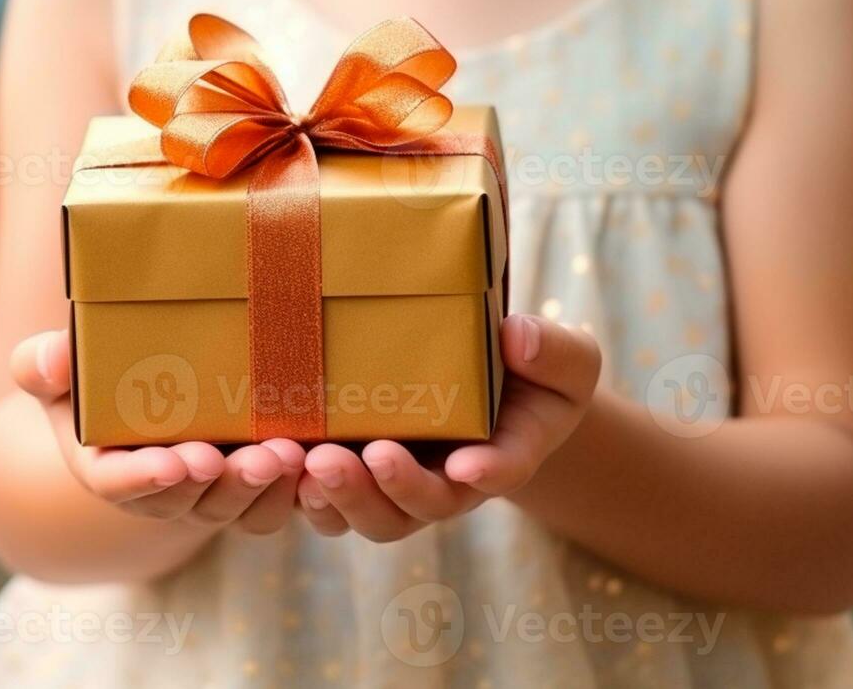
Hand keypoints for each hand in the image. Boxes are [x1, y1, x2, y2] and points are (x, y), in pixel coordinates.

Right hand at [10, 330, 305, 533]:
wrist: (140, 386)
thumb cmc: (91, 376)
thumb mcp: (59, 368)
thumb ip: (42, 364)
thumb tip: (49, 361)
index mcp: (106, 465)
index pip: (119, 483)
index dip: (145, 477)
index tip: (174, 463)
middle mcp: (159, 490)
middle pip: (186, 500)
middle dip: (215, 484)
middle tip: (239, 459)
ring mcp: (207, 494)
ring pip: (236, 509)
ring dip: (259, 488)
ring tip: (284, 456)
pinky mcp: (248, 487)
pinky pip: (272, 506)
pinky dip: (294, 492)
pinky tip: (314, 462)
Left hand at [297, 314, 600, 540]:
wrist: (489, 384)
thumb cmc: (532, 371)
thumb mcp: (564, 358)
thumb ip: (553, 352)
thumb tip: (518, 337)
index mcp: (505, 454)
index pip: (501, 470)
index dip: (489, 472)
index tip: (470, 465)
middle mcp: (450, 482)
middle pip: (423, 508)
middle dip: (397, 489)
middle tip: (374, 455)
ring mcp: (399, 482)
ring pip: (373, 515)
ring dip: (345, 497)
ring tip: (320, 463)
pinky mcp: (356, 472)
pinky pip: (329, 503)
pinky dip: (308, 495)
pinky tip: (288, 463)